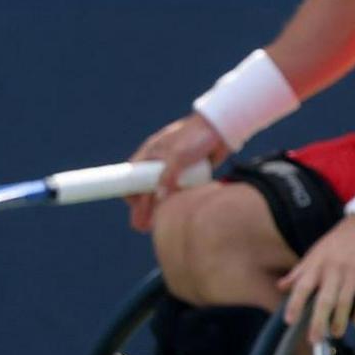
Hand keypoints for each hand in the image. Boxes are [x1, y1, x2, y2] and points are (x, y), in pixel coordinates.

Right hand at [126, 113, 228, 231]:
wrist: (223, 128)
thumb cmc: (197, 136)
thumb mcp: (179, 156)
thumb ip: (168, 177)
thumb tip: (158, 198)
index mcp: (151, 153)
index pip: (133, 175)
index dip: (131, 192)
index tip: (133, 207)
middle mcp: (160, 161)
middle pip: (147, 188)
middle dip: (144, 208)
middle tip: (142, 227)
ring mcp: (176, 167)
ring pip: (163, 191)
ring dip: (159, 208)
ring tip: (156, 226)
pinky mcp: (190, 172)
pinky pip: (180, 190)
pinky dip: (176, 201)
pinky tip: (176, 215)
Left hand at [279, 215, 354, 342]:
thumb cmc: (340, 241)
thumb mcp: (317, 252)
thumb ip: (300, 271)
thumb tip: (281, 286)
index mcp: (318, 264)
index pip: (302, 286)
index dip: (295, 304)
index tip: (289, 321)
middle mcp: (334, 270)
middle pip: (324, 301)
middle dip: (318, 323)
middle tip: (315, 340)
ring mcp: (354, 273)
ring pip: (345, 304)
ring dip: (340, 322)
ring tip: (337, 333)